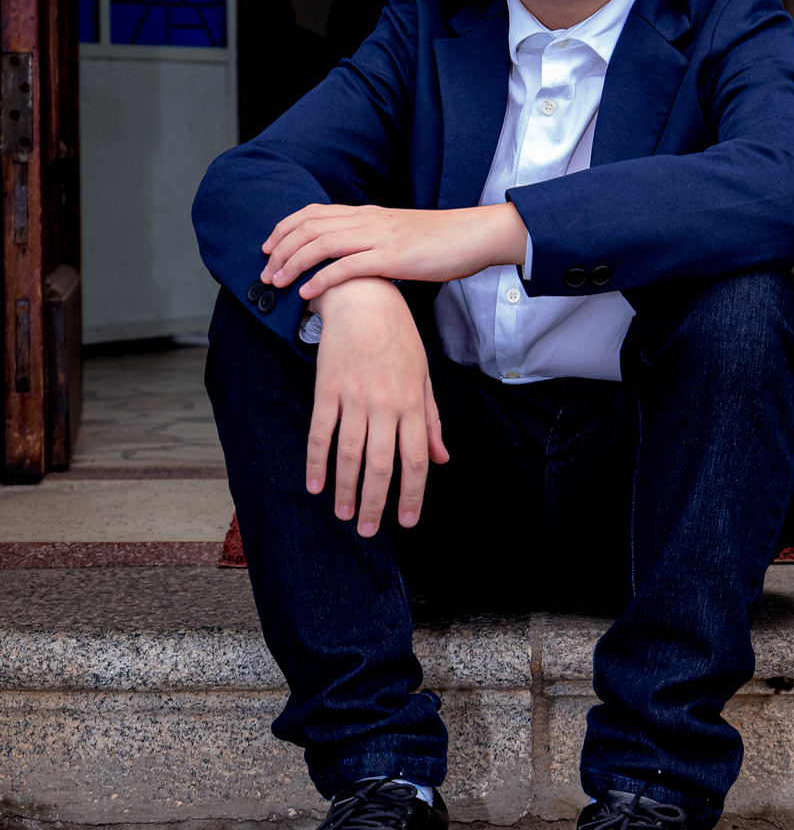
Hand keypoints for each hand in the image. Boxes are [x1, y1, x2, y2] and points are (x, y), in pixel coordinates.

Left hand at [262, 200, 527, 297]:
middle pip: (309, 228)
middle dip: (280, 250)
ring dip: (292, 264)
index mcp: (367, 213)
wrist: (474, 235)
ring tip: (276, 283)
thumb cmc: (440, 240)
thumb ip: (371, 240)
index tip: (267, 247)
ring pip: (321, 244)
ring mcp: (379, 237)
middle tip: (264, 273)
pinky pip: (348, 267)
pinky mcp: (392, 257)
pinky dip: (322, 279)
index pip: (313, 213)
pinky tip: (307, 293)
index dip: (284, 228)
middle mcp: (367, 220)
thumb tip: (349, 257)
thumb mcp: (398, 233)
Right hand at [305, 277, 448, 535]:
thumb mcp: (424, 376)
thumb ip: (431, 420)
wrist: (365, 298)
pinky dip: (316, 462)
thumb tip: (442, 459)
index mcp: (413, 403)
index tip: (406, 521)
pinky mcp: (327, 389)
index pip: (415, 461)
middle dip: (374, 503)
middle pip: (380, 465)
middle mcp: (385, 405)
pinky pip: (320, 433)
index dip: (411, 496)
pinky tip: (315, 485)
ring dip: (345, 490)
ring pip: (349, 455)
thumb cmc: (399, 338)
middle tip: (367, 530)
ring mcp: (354, 398)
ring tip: (343, 515)